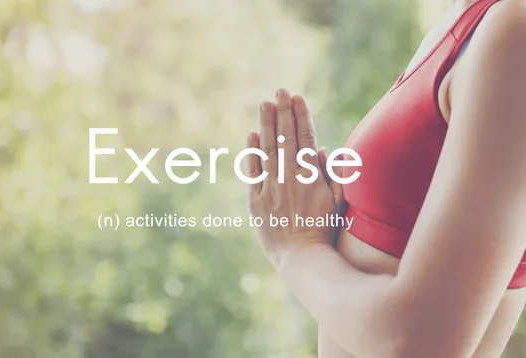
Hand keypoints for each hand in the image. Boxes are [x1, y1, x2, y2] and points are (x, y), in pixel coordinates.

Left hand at [246, 88, 341, 267]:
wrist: (302, 257)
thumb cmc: (324, 229)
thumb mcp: (337, 201)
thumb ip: (332, 174)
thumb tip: (321, 149)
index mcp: (310, 175)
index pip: (305, 137)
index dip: (301, 115)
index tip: (297, 97)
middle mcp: (289, 177)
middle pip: (285, 137)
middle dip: (283, 111)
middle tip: (279, 90)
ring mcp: (271, 187)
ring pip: (268, 149)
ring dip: (266, 124)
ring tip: (265, 103)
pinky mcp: (255, 200)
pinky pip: (252, 171)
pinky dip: (251, 152)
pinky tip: (251, 134)